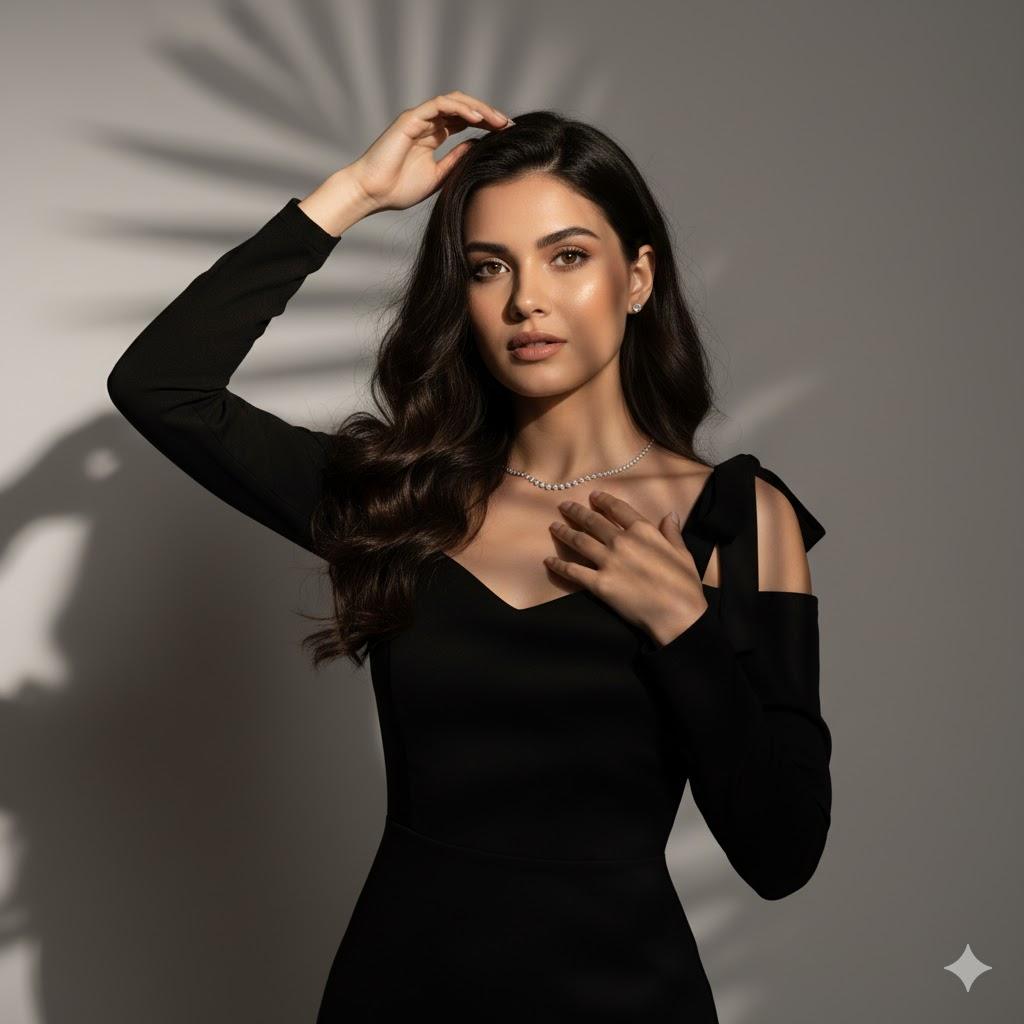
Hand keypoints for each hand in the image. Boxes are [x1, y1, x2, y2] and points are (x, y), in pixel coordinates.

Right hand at [350, 92, 513, 212]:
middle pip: (463, 108)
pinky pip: (440, 105)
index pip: (464, 121)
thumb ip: (457, 160)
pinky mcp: (410, 118)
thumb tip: (478, 146)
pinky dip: (460, 108)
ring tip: (497, 120)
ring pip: (454, 101)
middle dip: (488, 114)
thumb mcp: (439, 176)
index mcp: (433, 136)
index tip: (507, 134)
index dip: (486, 124)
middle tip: (509, 125)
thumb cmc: (398, 189)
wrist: (372, 194)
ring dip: (478, 108)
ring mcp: (419, 119)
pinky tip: (477, 118)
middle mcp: (427, 123)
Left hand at [545, 490, 708, 644]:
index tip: (593, 496)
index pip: (618, 509)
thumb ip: (672, 532)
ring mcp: (608, 562)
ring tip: (554, 527)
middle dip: (577, 512)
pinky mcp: (599, 584)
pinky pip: (573, 571)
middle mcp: (622, 541)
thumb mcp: (682, 553)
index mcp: (643, 531)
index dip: (603, 501)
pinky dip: (559, 565)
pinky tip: (548, 560)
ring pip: (579, 541)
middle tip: (564, 506)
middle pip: (593, 522)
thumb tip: (670, 514)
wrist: (677, 614)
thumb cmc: (684, 585)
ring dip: (564, 532)